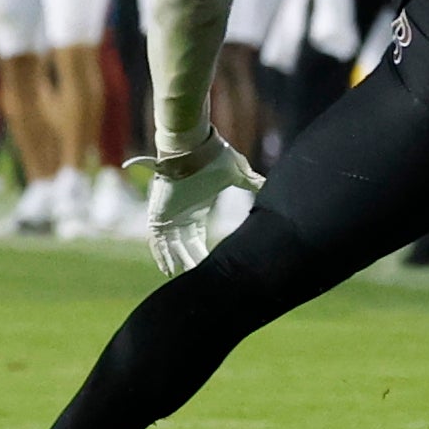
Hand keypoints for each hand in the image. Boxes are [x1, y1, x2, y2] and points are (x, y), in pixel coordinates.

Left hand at [134, 128, 264, 275]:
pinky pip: (157, 241)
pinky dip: (161, 255)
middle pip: (185, 245)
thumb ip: (252, 182)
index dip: (201, 252)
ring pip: (172, 247)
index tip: (208, 265)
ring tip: (184, 279)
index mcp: (197, 209)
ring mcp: (169, 216)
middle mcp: (182, 215)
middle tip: (200, 278)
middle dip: (191, 261)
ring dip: (177, 262)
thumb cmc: (214, 159)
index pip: (197, 236)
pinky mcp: (159, 215)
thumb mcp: (239, 173)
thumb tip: (270, 185)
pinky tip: (166, 269)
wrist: (193, 149)